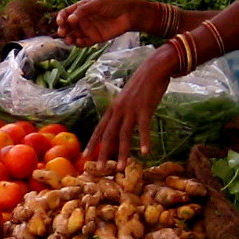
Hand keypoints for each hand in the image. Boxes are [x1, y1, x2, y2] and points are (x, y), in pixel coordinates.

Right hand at [56, 0, 137, 46]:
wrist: (128, 14)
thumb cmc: (111, 5)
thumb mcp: (96, 4)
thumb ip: (83, 11)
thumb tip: (69, 19)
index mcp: (80, 9)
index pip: (66, 14)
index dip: (61, 18)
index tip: (60, 22)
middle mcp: (81, 20)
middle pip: (67, 26)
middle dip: (63, 30)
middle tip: (62, 33)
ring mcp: (87, 30)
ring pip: (73, 36)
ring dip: (69, 39)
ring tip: (69, 40)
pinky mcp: (94, 38)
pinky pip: (83, 43)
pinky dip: (79, 44)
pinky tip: (79, 42)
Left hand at [85, 46, 175, 165]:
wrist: (153, 69)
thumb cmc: (141, 86)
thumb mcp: (126, 100)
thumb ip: (122, 113)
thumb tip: (119, 127)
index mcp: (113, 108)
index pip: (99, 129)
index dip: (92, 143)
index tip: (85, 157)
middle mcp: (118, 110)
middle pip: (108, 135)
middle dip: (103, 153)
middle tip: (99, 169)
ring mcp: (131, 109)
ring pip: (124, 135)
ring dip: (122, 153)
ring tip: (121, 168)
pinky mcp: (144, 108)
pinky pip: (143, 128)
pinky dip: (144, 140)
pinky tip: (145, 152)